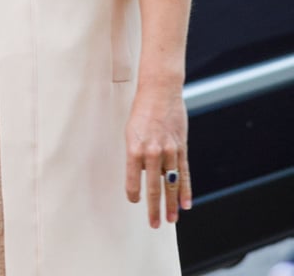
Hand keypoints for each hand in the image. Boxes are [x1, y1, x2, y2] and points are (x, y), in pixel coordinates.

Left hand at [125, 85, 190, 227]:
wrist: (160, 91)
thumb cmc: (142, 110)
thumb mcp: (131, 132)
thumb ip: (136, 155)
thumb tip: (143, 175)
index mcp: (134, 148)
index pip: (132, 180)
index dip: (133, 194)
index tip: (134, 201)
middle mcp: (152, 152)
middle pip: (154, 187)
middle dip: (154, 208)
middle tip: (154, 224)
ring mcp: (168, 151)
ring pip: (171, 184)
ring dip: (171, 204)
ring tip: (171, 219)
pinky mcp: (181, 148)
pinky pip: (184, 173)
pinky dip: (185, 190)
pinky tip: (186, 204)